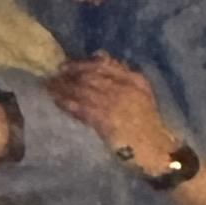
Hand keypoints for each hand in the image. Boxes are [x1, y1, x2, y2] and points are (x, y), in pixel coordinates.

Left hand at [48, 55, 188, 181]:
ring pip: (82, 91)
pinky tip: (57, 102)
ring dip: (63, 88)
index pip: (103, 65)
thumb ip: (122, 75)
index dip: (81, 64)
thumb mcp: (141, 93)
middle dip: (68, 75)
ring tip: (49, 88)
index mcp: (134, 79)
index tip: (65, 65)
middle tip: (52, 76)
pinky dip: (67, 103)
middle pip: (89, 76)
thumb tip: (98, 56)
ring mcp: (115, 104)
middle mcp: (124, 88)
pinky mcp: (106, 120)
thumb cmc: (146, 123)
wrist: (156, 149)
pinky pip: (81, 108)